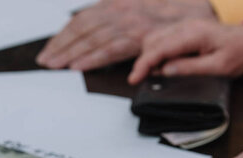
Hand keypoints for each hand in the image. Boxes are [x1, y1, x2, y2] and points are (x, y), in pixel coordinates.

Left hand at [36, 0, 215, 70]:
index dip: (62, 36)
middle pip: (81, 28)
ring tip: (55, 66)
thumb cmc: (166, 17)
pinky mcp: (139, 37)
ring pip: (91, 39)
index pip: (81, 19)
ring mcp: (129, 23)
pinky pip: (110, 50)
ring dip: (70, 53)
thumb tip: (92, 34)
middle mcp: (119, 10)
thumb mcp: (136, 10)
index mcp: (115, 3)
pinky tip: (77, 66)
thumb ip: (114, 19)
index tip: (50, 49)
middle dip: (60, 46)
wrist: (197, 15)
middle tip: (45, 61)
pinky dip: (91, 58)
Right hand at [128, 20, 242, 83]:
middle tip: (145, 80)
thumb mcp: (219, 67)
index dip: (144, 64)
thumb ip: (191, 68)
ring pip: (154, 39)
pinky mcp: (184, 30)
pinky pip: (163, 39)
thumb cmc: (239, 54)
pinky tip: (163, 66)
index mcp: (194, 34)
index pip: (160, 48)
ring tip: (155, 75)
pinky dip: (157, 52)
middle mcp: (186, 26)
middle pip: (152, 41)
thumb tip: (165, 71)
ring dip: (149, 57)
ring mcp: (184, 26)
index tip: (134, 79)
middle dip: (144, 61)